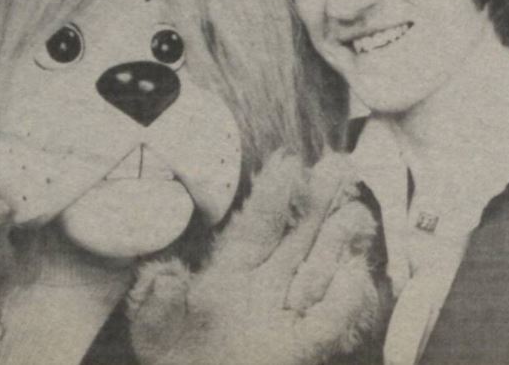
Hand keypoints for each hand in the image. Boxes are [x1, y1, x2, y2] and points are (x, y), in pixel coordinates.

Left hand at [128, 152, 381, 364]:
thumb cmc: (172, 352)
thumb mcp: (155, 324)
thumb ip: (156, 300)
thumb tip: (162, 275)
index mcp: (232, 267)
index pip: (258, 224)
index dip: (273, 194)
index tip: (287, 162)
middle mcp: (266, 283)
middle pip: (299, 235)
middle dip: (318, 201)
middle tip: (338, 165)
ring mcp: (287, 312)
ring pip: (320, 269)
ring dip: (335, 244)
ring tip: (352, 214)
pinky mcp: (301, 347)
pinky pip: (329, 322)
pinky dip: (344, 302)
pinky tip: (353, 274)